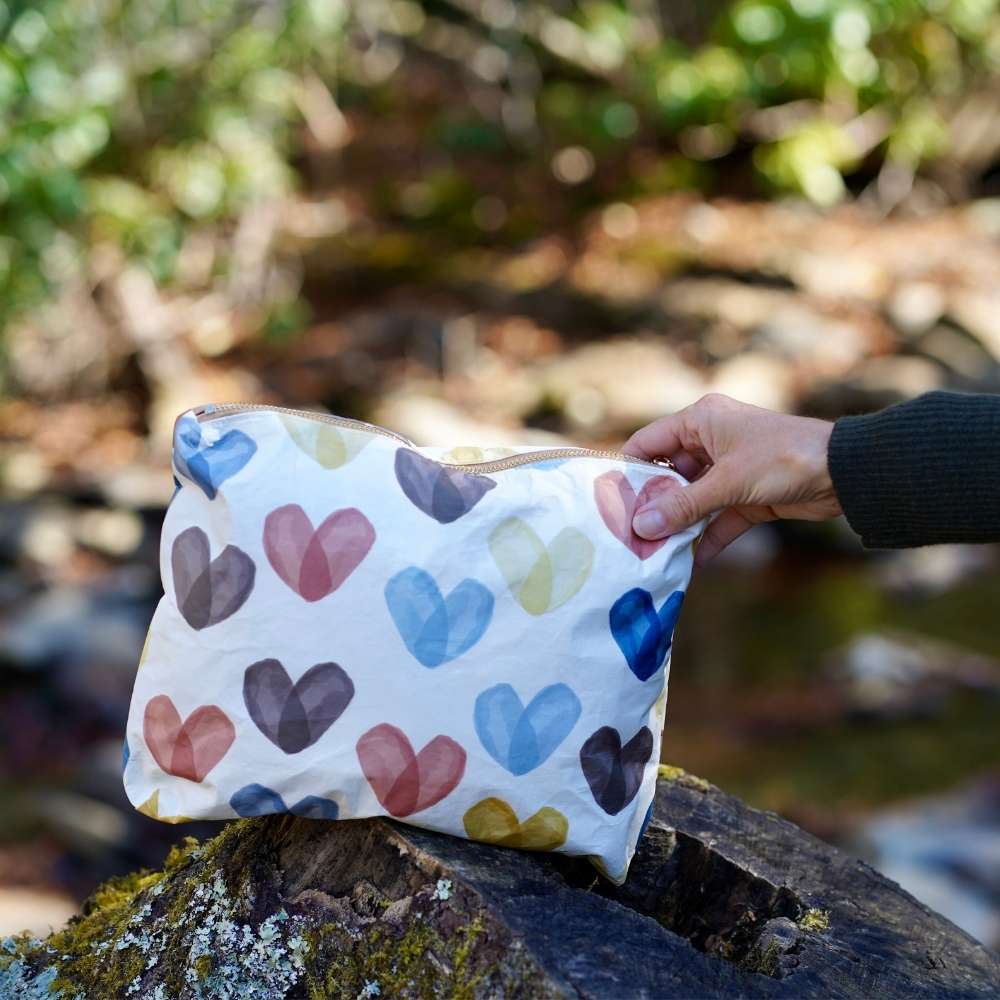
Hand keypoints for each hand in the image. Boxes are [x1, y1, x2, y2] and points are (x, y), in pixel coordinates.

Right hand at [622, 394, 842, 565]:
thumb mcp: (728, 482)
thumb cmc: (783, 459)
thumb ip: (683, 506)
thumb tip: (641, 527)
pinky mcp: (746, 495)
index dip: (629, 470)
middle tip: (630, 537)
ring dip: (678, 526)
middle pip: (667, 475)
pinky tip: (690, 563)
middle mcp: (710, 440)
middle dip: (652, 507)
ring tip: (654, 554)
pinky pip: (716, 518)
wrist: (846, 473)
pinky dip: (706, 538)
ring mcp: (728, 469)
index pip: (648, 442)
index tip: (610, 503)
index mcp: (701, 420)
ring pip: (691, 500)